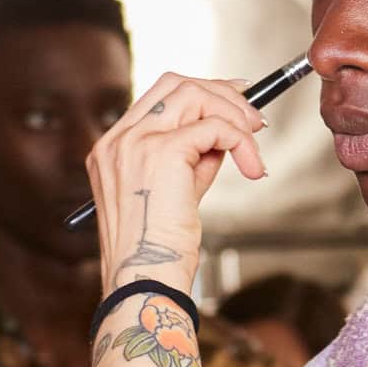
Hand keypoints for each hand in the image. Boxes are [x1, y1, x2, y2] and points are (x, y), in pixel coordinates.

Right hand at [88, 74, 267, 296]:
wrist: (146, 283)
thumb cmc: (159, 255)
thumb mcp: (176, 196)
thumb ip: (194, 161)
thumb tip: (225, 137)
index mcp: (113, 149)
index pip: (159, 97)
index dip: (202, 92)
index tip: (235, 102)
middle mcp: (118, 140)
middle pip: (176, 84)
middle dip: (222, 94)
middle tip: (254, 122)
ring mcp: (135, 143)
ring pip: (194, 94)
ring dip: (234, 115)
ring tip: (254, 147)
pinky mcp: (162, 153)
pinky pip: (214, 127)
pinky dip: (240, 141)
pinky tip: (252, 167)